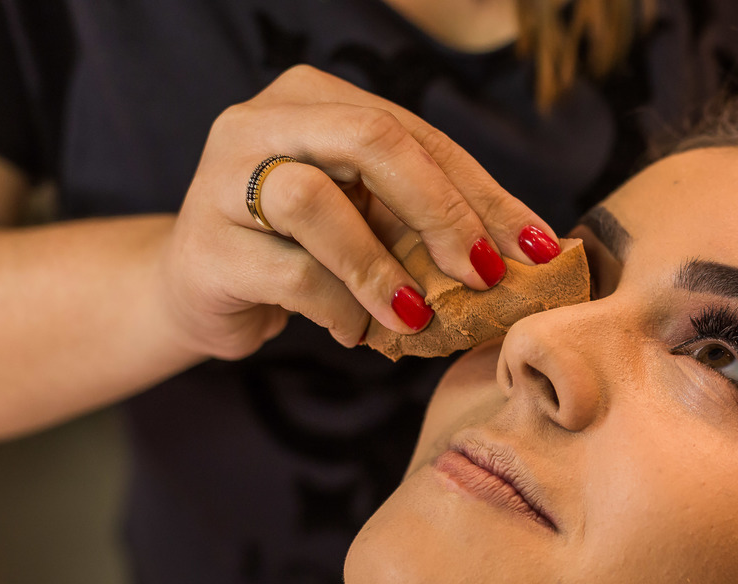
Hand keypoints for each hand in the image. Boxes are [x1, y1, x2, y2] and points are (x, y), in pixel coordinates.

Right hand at [158, 65, 560, 359]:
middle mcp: (263, 121)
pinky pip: (290, 273)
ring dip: (380, 268)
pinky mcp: (206, 246)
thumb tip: (528, 252)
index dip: (483, 191)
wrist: (202, 289)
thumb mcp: (370, 221)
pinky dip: (339, 308)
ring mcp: (222, 178)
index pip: (415, 134)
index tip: (535, 246)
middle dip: (439, 209)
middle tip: (480, 273)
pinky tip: (357, 332)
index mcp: (314, 98)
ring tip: (414, 315)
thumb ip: (427, 221)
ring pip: (314, 200)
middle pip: (368, 138)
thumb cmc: (303, 250)